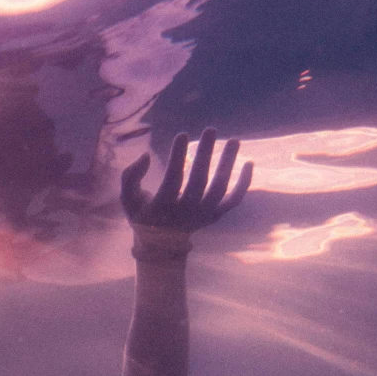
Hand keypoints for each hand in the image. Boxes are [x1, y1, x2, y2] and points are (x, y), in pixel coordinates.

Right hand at [121, 128, 251, 255]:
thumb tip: (146, 155)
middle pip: (199, 181)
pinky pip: (233, 200)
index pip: (173, 179)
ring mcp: (203, 215)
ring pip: (219, 188)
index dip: (177, 157)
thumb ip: (130, 176)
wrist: (161, 245)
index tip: (182, 134)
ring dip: (228, 164)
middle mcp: (185, 213)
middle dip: (206, 154)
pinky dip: (244, 184)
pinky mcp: (215, 216)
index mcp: (162, 207)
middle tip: (211, 130)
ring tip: (234, 140)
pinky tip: (248, 162)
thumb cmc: (143, 214)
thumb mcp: (128, 198)